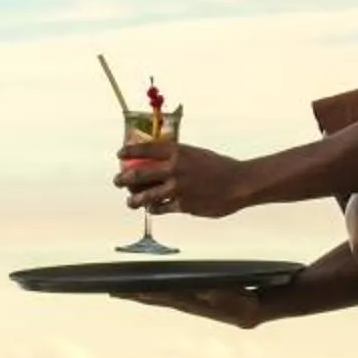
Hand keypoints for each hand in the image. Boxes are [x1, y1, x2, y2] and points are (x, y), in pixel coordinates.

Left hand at [109, 285, 268, 329]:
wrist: (258, 311)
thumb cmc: (248, 307)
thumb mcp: (239, 303)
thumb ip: (221, 297)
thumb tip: (202, 291)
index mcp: (197, 304)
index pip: (167, 298)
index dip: (149, 294)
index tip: (131, 291)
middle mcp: (189, 305)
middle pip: (158, 299)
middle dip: (136, 296)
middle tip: (114, 292)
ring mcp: (189, 304)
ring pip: (160, 298)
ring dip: (141, 295)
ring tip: (120, 292)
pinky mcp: (191, 302)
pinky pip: (168, 297)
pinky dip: (153, 294)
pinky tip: (143, 291)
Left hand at [114, 139, 247, 218]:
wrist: (240, 183)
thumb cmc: (219, 167)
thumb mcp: (196, 154)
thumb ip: (177, 157)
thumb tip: (157, 160)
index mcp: (178, 152)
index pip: (145, 149)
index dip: (129, 151)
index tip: (120, 155)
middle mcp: (174, 169)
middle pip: (138, 174)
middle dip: (123, 179)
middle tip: (117, 181)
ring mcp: (178, 189)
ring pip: (145, 196)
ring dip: (133, 200)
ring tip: (130, 201)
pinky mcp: (183, 205)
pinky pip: (161, 208)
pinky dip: (154, 209)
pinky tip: (152, 208)